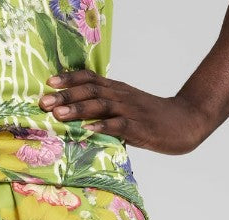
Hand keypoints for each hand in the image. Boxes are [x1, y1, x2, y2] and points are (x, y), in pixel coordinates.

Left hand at [40, 70, 214, 155]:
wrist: (185, 121)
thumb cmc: (152, 119)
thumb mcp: (127, 110)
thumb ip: (106, 112)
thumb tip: (80, 122)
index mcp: (117, 91)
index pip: (90, 79)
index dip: (70, 79)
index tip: (49, 82)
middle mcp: (121, 96)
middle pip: (90, 91)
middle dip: (65, 95)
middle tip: (43, 100)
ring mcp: (130, 111)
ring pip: (100, 105)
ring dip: (78, 109)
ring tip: (58, 114)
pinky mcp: (139, 127)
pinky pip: (119, 126)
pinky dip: (103, 127)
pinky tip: (88, 131)